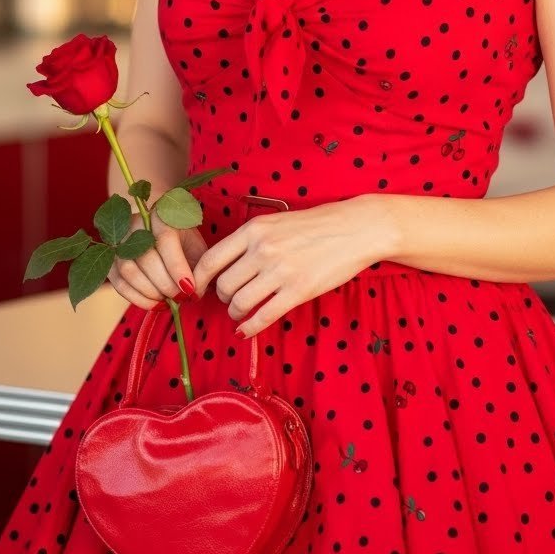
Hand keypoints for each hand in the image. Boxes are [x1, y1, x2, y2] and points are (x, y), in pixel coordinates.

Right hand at [107, 205, 208, 311]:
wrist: (164, 235)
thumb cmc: (184, 243)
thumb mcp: (196, 248)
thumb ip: (199, 268)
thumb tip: (195, 293)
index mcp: (162, 215)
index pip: (166, 240)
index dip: (177, 267)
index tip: (188, 288)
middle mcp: (137, 223)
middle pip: (146, 258)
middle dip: (165, 284)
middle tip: (179, 298)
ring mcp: (119, 240)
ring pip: (128, 270)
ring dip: (149, 292)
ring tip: (167, 301)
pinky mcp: (110, 259)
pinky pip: (118, 282)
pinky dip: (136, 298)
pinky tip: (154, 304)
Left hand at [192, 195, 393, 338]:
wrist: (356, 228)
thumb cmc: (317, 224)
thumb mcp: (277, 222)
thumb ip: (251, 240)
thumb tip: (226, 264)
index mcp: (253, 230)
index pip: (210, 260)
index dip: (199, 280)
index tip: (198, 289)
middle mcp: (262, 250)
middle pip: (223, 286)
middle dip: (223, 298)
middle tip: (230, 300)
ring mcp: (280, 271)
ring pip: (240, 303)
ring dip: (236, 313)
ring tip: (241, 313)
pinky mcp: (298, 291)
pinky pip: (263, 317)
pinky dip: (249, 328)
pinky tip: (246, 331)